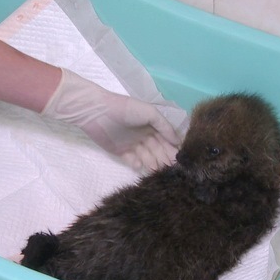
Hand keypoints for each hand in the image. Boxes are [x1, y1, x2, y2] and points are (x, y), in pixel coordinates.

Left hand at [42, 69, 180, 169]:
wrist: (98, 112)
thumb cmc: (126, 109)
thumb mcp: (150, 113)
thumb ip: (165, 127)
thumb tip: (178, 141)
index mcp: (153, 126)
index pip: (166, 140)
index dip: (173, 148)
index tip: (181, 159)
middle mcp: (145, 136)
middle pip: (158, 150)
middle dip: (164, 158)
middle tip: (172, 169)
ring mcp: (133, 145)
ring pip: (147, 157)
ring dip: (152, 163)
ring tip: (158, 170)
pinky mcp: (121, 152)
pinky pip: (132, 161)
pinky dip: (137, 164)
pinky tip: (140, 166)